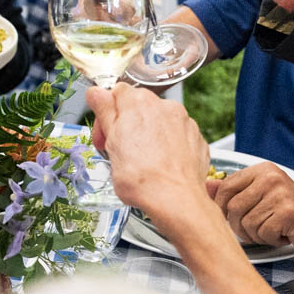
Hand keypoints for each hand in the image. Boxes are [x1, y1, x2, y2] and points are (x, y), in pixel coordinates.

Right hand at [86, 84, 210, 217]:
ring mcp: (184, 122)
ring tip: (142, 161)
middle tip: (119, 151)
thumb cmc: (141, 177)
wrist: (175, 200)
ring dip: (148, 135)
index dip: (106, 115)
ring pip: (160, 122)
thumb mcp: (110, 142)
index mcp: (139, 102)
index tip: (104, 135)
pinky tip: (160, 165)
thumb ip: (104, 111)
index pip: (116, 93)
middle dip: (127, 125)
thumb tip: (96, 93)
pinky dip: (168, 146)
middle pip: (139, 107)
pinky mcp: (197, 139)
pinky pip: (177, 136)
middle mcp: (164, 107)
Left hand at [210, 163, 293, 250]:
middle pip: (233, 208)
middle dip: (239, 226)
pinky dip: (270, 239)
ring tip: (272, 229)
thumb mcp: (261, 194)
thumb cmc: (291, 210)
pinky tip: (283, 233)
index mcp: (262, 170)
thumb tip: (205, 186)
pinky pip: (262, 233)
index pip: (226, 187)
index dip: (222, 208)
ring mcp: (280, 194)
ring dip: (257, 234)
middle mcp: (271, 178)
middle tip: (255, 229)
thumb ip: (234, 190)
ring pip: (247, 224)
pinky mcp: (289, 212)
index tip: (231, 217)